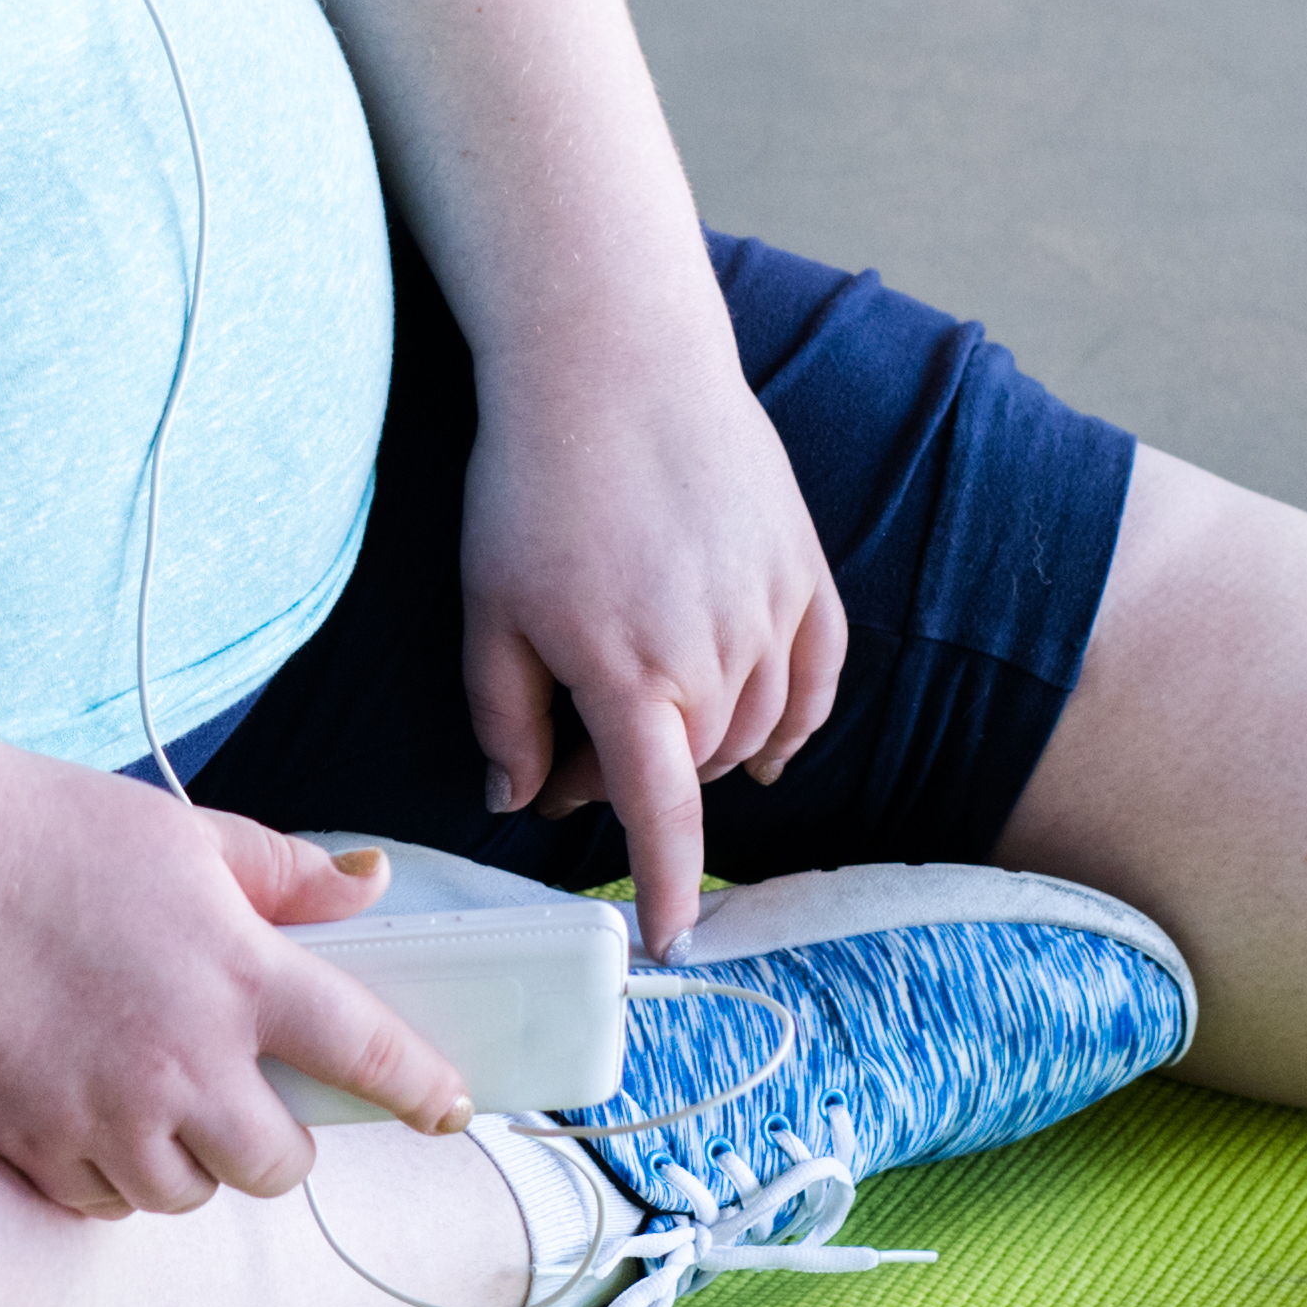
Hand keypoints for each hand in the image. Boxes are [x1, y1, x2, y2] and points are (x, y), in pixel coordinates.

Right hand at [0, 751, 465, 1222]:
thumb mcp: (185, 832)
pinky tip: (91, 1116)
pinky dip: (111, 1176)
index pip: (365, 1053)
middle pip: (278, 1165)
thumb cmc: (45, 830)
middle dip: (277, 1146)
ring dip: (190, 1164)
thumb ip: (285, 874)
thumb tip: (368, 888)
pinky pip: (105, 1201)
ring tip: (158, 1102)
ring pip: (190, 1195)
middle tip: (250, 1105)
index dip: (421, 1090)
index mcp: (237, 973)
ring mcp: (105, 1111)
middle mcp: (183, 1059)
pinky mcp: (33, 1142)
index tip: (450, 1112)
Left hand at [459, 317, 845, 951]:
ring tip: (637, 699)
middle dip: (632, 780)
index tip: (671, 947)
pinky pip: (816, 678)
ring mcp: (772, 610)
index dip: (668, 889)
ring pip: (752, 729)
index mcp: (631, 675)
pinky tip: (765, 737)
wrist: (614, 359)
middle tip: (567, 739)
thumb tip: (521, 803)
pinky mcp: (805, 568)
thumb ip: (505, 718)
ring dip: (700, 743)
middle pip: (693, 769)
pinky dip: (792, 719)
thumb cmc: (532, 482)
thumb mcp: (489, 609)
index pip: (662, 816)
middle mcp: (717, 655)